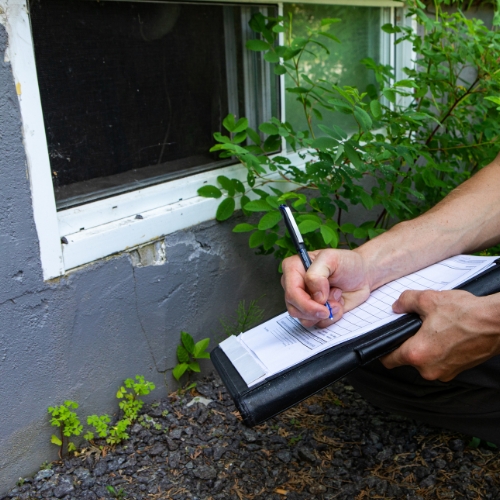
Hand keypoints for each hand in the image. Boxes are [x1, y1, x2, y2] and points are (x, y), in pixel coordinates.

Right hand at [281, 249, 370, 327]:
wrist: (362, 274)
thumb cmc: (346, 262)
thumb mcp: (331, 258)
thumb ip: (317, 274)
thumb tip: (315, 295)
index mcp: (293, 268)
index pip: (291, 292)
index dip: (306, 302)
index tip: (323, 303)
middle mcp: (295, 285)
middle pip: (295, 308)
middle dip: (316, 310)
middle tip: (333, 302)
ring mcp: (304, 300)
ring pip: (304, 319)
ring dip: (326, 313)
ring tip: (336, 298)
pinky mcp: (314, 312)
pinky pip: (317, 324)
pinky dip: (331, 317)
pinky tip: (337, 303)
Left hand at [381, 289, 499, 380]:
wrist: (497, 323)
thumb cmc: (466, 314)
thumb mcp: (428, 299)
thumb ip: (406, 302)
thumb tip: (397, 306)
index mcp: (417, 354)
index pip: (388, 360)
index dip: (383, 349)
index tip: (384, 342)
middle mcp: (429, 369)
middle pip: (407, 359)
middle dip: (408, 343)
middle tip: (415, 326)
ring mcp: (445, 372)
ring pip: (424, 360)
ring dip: (425, 346)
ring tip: (434, 328)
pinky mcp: (457, 370)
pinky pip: (439, 361)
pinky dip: (439, 350)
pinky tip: (446, 334)